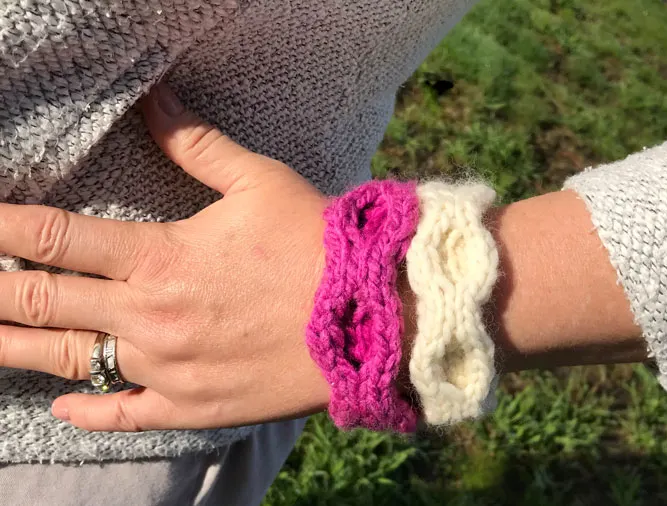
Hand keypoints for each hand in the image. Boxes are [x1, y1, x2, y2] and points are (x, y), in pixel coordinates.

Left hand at [0, 83, 331, 430]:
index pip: (50, 238)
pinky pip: (122, 412)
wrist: (375, 316)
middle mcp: (149, 315)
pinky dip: (84, 409)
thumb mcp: (259, 182)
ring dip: (14, 347)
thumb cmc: (320, 244)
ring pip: (67, 359)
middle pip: (40, 302)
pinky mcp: (193, 405)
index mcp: (159, 256)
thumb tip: (156, 99)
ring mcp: (167, 367)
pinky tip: (59, 404)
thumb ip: (195, 144)